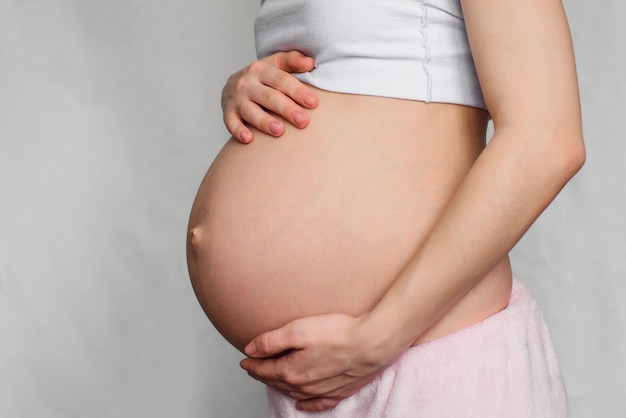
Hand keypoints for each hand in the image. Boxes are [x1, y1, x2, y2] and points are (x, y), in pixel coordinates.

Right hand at [221, 51, 318, 142]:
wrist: (234, 84)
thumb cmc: (265, 77)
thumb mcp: (277, 63)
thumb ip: (294, 60)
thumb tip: (311, 62)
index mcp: (261, 69)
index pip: (281, 80)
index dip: (297, 91)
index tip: (313, 102)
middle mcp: (247, 83)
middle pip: (268, 96)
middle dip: (286, 109)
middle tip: (303, 121)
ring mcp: (236, 99)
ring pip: (250, 111)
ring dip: (264, 121)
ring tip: (279, 131)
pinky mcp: (228, 114)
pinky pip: (231, 123)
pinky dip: (238, 131)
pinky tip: (249, 139)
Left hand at [240, 313, 399, 411]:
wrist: (372, 343)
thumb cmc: (338, 333)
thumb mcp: (297, 330)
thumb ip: (271, 341)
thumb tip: (250, 349)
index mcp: (291, 371)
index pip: (265, 369)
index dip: (252, 364)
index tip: (244, 360)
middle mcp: (304, 385)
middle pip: (277, 381)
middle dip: (264, 374)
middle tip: (255, 367)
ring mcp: (322, 391)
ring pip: (294, 392)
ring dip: (281, 386)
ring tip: (273, 378)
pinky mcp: (340, 391)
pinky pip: (317, 403)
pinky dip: (307, 404)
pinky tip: (302, 404)